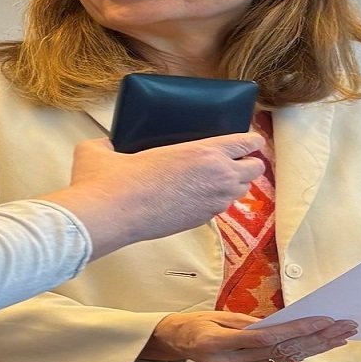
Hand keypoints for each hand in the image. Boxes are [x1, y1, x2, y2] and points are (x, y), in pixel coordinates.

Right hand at [40, 133, 264, 257]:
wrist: (110, 215)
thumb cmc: (111, 178)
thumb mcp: (105, 148)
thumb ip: (110, 142)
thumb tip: (104, 144)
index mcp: (203, 151)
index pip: (246, 142)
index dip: (252, 140)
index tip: (248, 139)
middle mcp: (216, 177)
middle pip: (255, 168)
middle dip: (248, 162)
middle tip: (232, 159)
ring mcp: (211, 203)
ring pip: (241, 191)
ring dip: (234, 183)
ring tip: (214, 178)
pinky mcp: (200, 222)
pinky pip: (220, 208)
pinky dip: (214, 200)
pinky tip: (195, 195)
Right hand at [140, 311, 356, 361]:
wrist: (176, 343)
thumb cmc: (194, 324)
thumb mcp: (217, 315)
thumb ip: (248, 322)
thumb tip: (279, 323)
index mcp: (222, 342)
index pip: (269, 338)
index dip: (298, 329)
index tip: (323, 320)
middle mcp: (234, 361)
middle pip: (284, 351)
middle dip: (318, 338)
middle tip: (344, 326)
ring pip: (286, 359)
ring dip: (316, 347)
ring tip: (341, 335)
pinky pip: (279, 361)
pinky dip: (302, 352)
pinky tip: (319, 345)